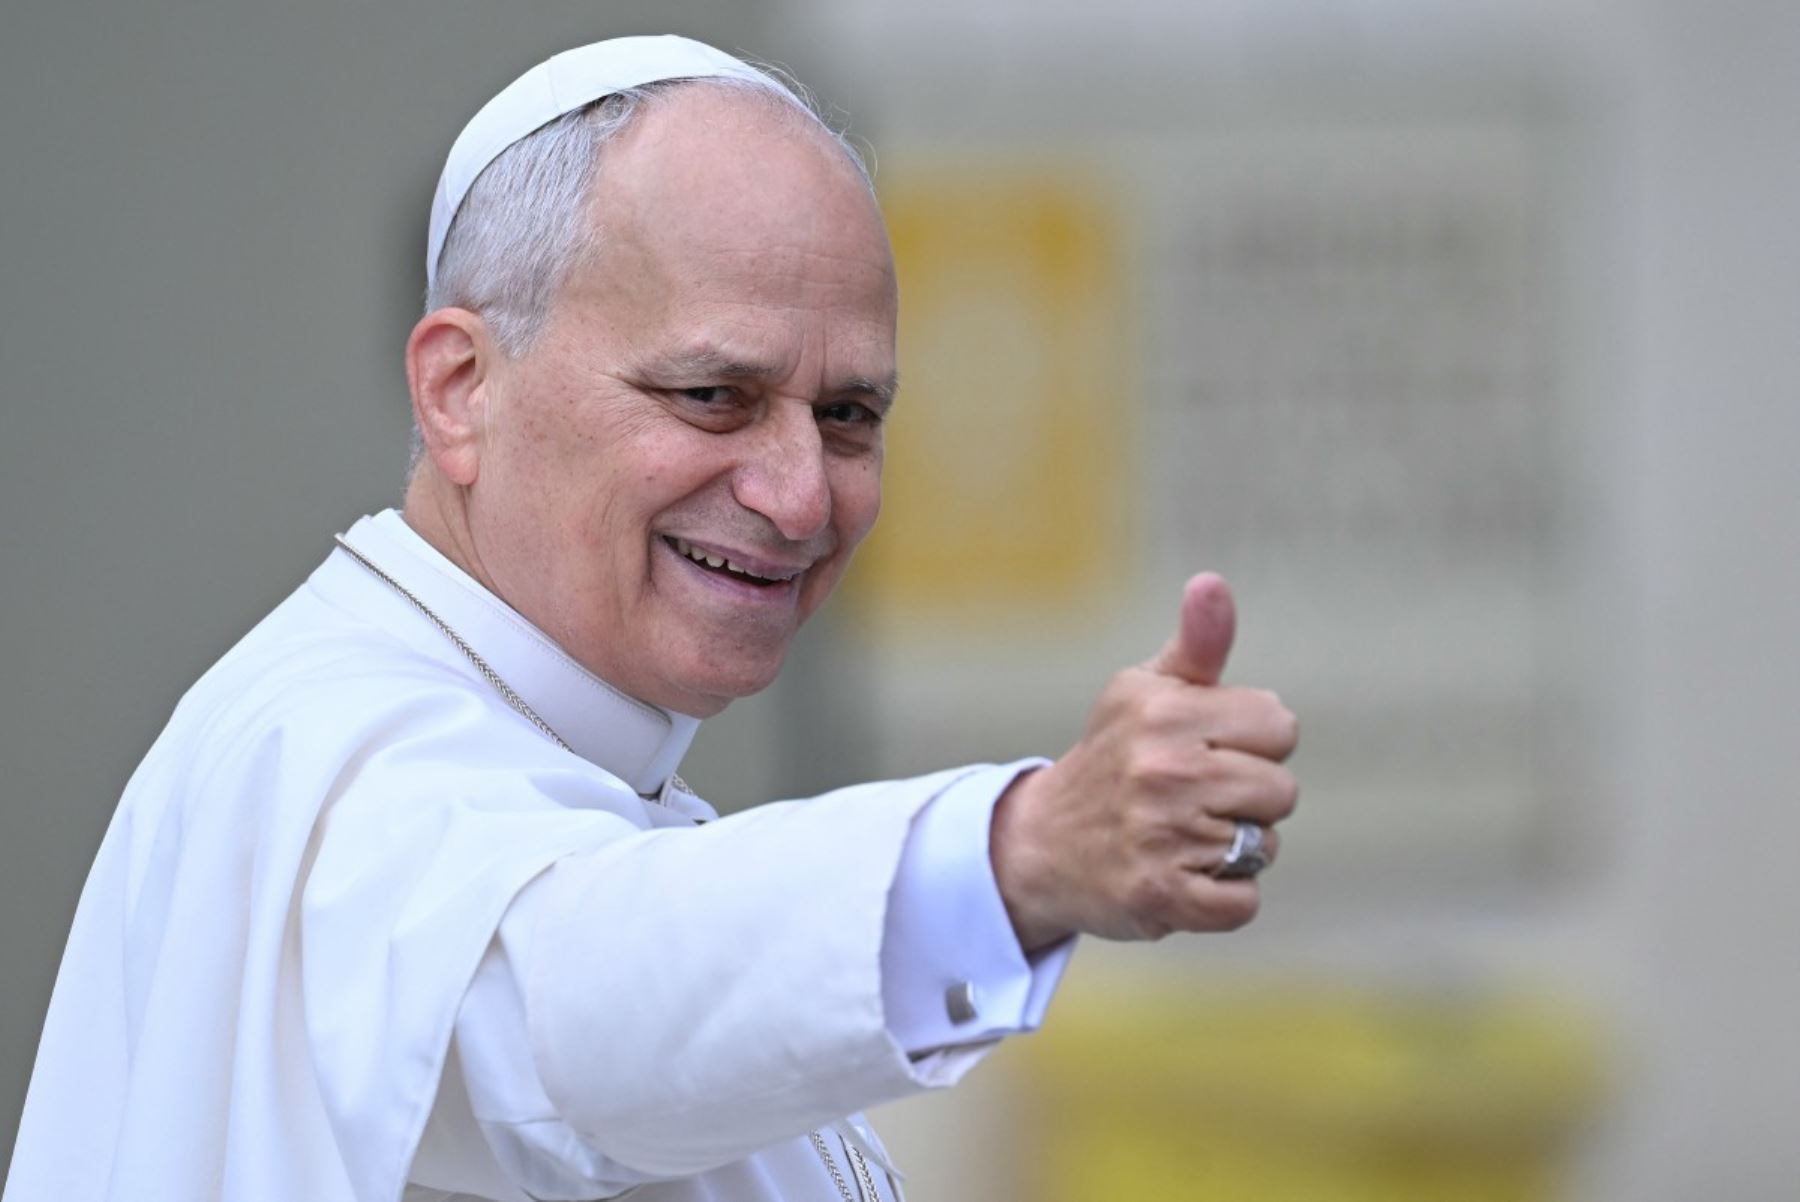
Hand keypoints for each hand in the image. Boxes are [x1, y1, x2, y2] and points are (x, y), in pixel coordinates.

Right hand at [990, 574, 1298, 949]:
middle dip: (1248, 800)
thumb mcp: (1145, 692)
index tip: (1208, 751)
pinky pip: (1243, 901)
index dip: (1253, 743)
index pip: (1279, 727)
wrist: (1038, 845)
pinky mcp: (1161, 895)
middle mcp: (1162, 769)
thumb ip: (1197, 644)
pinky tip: (1182, 876)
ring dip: (1235, 851)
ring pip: (1265, 846)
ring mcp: (1161, 835)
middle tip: (1193, 801)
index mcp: (1164, 712)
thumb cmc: (1114, 759)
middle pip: (1281, 791)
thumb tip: (1211, 581)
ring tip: (1182, 837)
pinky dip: (1222, 898)